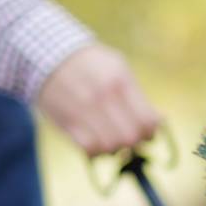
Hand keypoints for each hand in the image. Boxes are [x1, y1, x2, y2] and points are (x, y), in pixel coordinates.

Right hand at [35, 44, 161, 156]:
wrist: (46, 54)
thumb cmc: (89, 63)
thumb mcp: (117, 67)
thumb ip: (138, 95)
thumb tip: (159, 120)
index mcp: (119, 82)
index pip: (146, 121)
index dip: (150, 132)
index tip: (147, 132)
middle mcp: (102, 98)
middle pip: (130, 138)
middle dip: (134, 143)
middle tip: (130, 138)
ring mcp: (82, 111)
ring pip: (110, 147)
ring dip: (114, 148)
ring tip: (111, 139)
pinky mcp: (66, 122)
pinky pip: (88, 149)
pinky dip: (95, 151)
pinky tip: (95, 142)